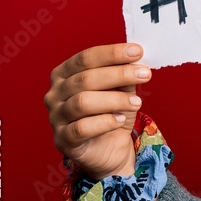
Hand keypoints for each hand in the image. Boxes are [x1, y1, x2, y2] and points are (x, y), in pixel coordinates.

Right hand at [44, 43, 150, 179]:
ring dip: (115, 100)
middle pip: (85, 79)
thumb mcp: (121, 91)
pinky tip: (121, 120)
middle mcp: (55, 94)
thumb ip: (123, 76)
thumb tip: (135, 61)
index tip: (137, 51)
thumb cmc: (112, 113)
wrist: (110, 149)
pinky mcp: (63, 140)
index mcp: (64, 75)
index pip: (85, 58)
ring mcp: (56, 118)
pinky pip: (82, 128)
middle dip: (119, 74)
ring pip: (83, 102)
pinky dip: (105, 122)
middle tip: (145, 74)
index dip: (112, 53)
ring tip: (137, 103)